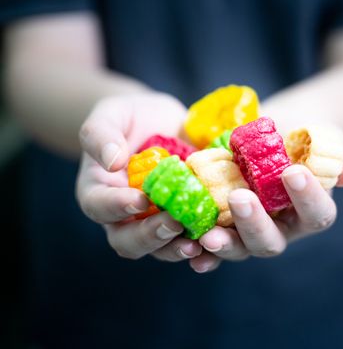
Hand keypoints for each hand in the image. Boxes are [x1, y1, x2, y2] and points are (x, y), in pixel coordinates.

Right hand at [76, 93, 202, 261]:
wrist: (166, 123)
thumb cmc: (132, 118)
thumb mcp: (112, 115)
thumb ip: (101, 134)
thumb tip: (112, 161)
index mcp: (100, 193)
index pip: (100, 207)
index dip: (116, 207)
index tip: (139, 198)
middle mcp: (126, 217)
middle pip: (129, 241)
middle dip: (151, 236)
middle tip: (174, 223)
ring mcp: (157, 223)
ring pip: (161, 249)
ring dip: (178, 248)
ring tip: (198, 242)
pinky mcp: (186, 222)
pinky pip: (192, 241)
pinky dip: (205, 245)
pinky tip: (220, 237)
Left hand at [191, 132, 342, 272]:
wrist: (273, 128)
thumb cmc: (305, 134)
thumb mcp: (329, 138)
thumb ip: (342, 155)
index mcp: (310, 212)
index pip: (316, 214)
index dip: (308, 198)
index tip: (293, 173)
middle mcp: (281, 228)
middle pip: (271, 241)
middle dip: (255, 224)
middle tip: (240, 199)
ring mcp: (249, 230)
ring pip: (240, 248)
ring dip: (224, 244)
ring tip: (207, 235)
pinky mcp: (223, 224)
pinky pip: (212, 246)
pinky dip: (201, 251)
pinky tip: (189, 247)